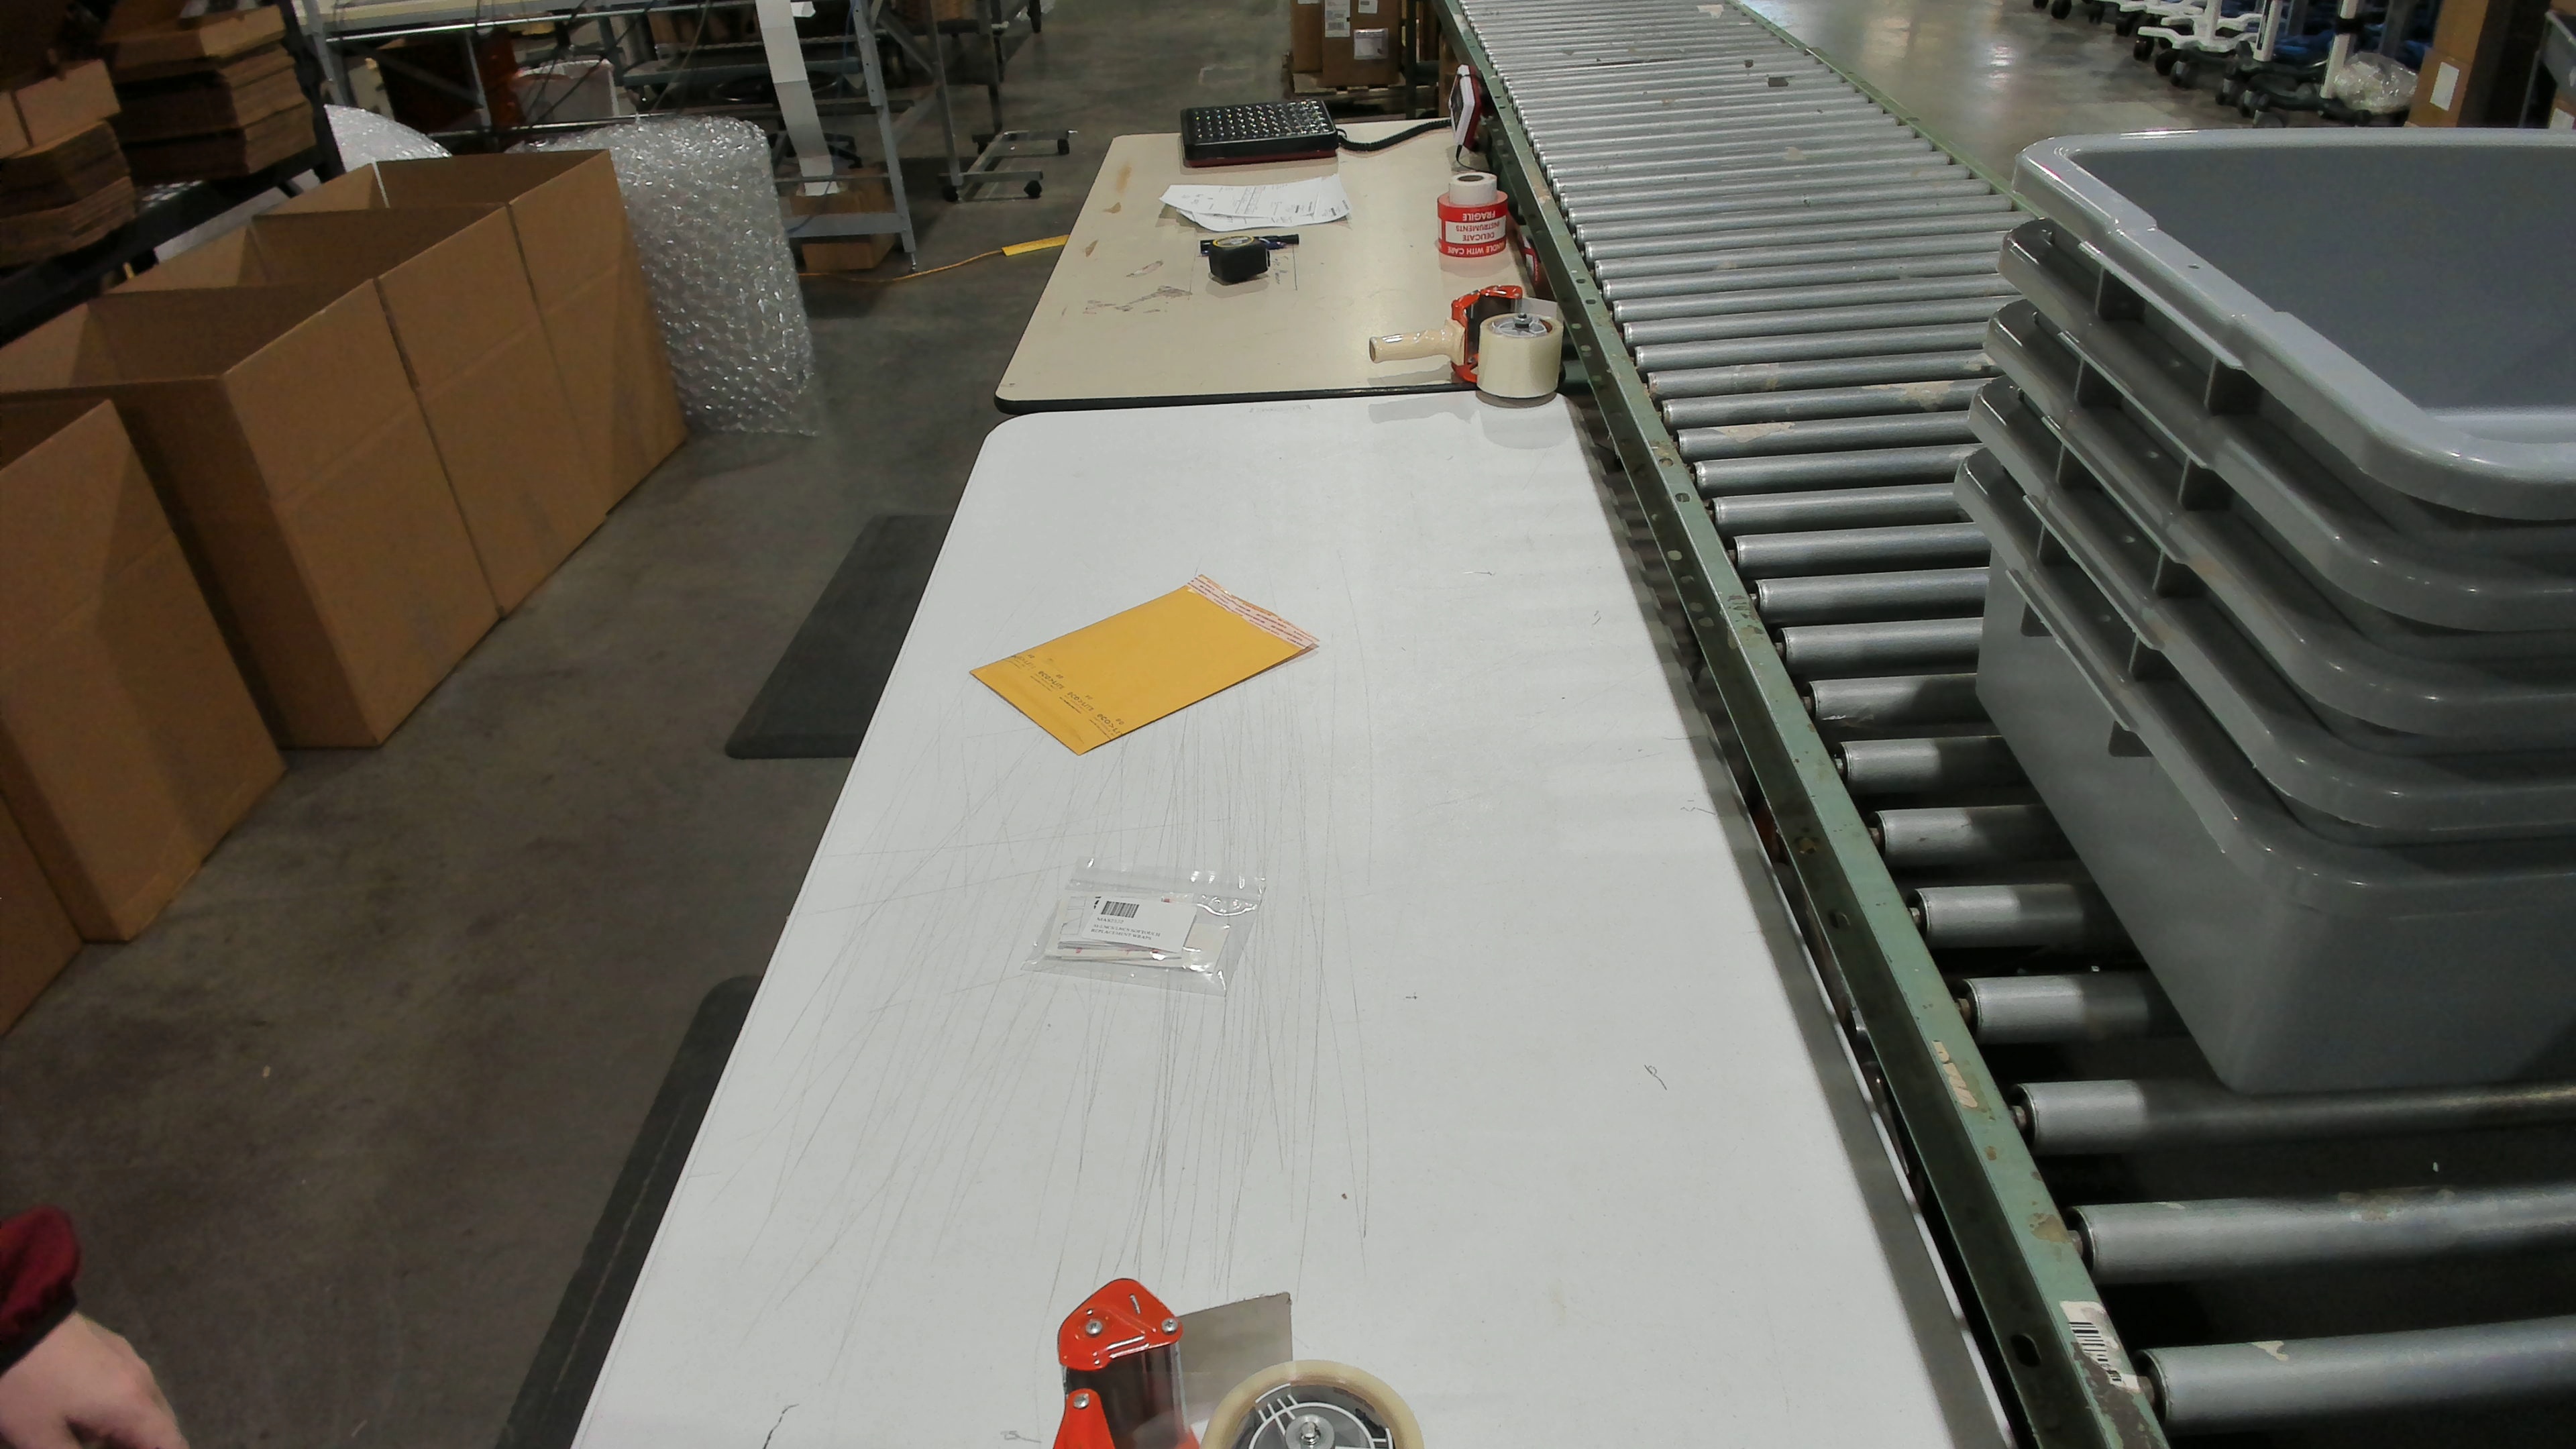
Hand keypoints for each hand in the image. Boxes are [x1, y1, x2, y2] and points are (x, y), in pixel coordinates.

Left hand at [0, 1314, 186, 1448]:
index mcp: (134, 1406)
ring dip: (128, 1431)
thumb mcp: (39, 1439)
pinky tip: (83, 1417)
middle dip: (145, 1445)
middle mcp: (143, 1380)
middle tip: (111, 1448)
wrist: (12, 1316)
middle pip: (162, 1427)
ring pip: (143, 1406)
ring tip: (92, 1439)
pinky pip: (128, 1387)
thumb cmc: (26, 1387)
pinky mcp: (111, 1346)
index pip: (173, 1445)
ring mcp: (129, 1358)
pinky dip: (118, 1411)